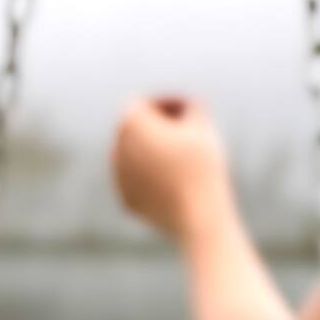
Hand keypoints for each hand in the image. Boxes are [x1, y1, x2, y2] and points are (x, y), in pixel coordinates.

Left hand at [111, 95, 231, 239]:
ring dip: (156, 152)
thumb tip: (188, 106)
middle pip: (137, 129)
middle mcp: (117, 147)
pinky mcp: (127, 200)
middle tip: (186, 132)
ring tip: (185, 159)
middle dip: (159, 127)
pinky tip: (177, 183)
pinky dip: (154, 178)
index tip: (190, 110)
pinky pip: (140, 182)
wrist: (199, 216)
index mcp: (130, 121)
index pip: (146, 103)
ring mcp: (119, 177)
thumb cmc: (202, 164)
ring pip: (137, 156)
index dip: (169, 104)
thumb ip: (191, 106)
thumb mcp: (202, 125)